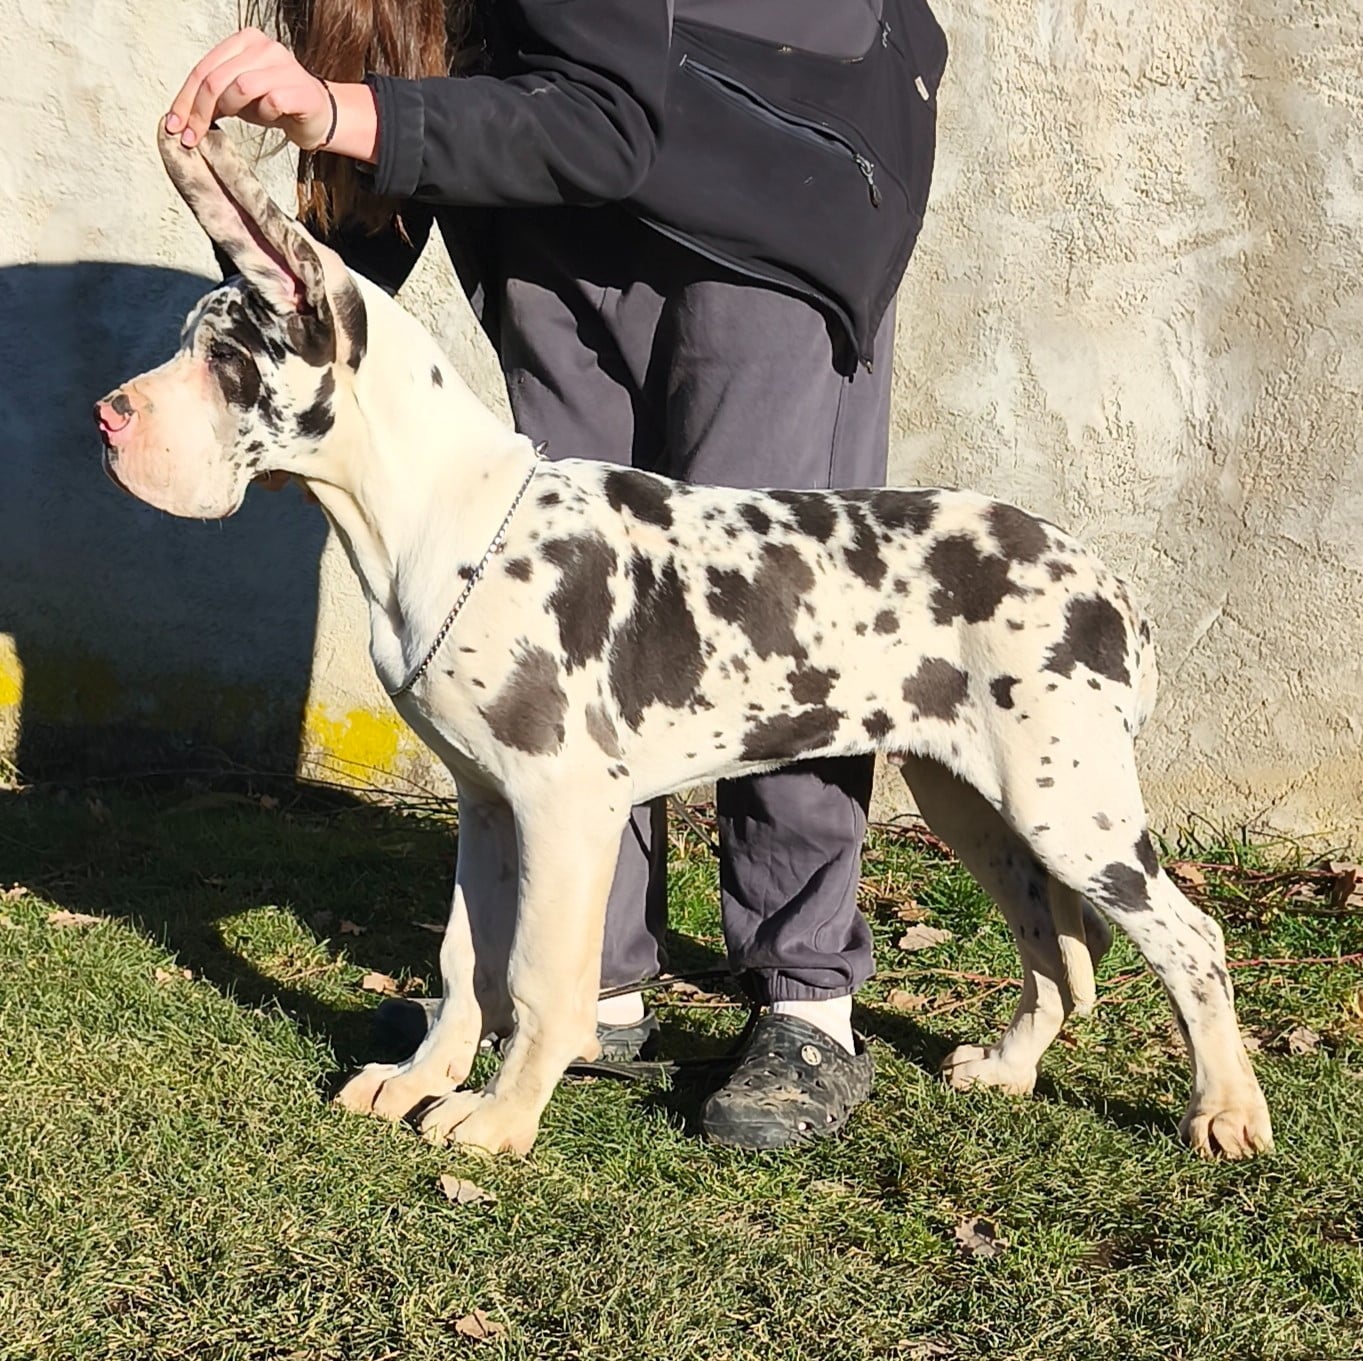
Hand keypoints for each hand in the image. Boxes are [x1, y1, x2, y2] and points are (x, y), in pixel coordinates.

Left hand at [165, 27, 332, 150]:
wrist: (319, 114)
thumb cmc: (276, 103)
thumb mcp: (238, 96)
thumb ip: (213, 97)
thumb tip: (181, 117)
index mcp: (244, 41)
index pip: (204, 68)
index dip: (185, 99)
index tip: (175, 126)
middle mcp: (264, 47)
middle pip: (217, 78)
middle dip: (199, 111)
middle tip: (192, 137)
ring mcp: (285, 66)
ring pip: (241, 86)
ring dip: (230, 109)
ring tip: (232, 120)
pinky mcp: (302, 90)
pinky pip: (272, 102)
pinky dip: (263, 115)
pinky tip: (269, 118)